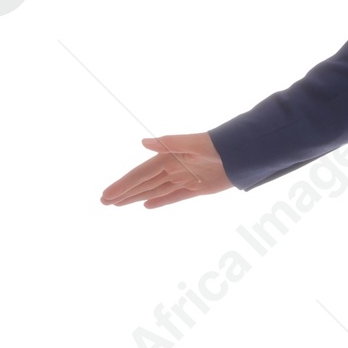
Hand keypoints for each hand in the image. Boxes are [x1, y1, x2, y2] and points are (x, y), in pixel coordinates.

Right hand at [101, 133, 231, 209]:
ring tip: (119, 204)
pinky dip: (160, 201)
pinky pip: (174, 197)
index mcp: (169, 159)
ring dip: (136, 197)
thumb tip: (143, 142)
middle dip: (124, 193)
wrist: (243, 153)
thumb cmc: (219, 144)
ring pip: (155, 191)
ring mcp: (185, 179)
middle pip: (143, 184)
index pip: (140, 175)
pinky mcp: (198, 188)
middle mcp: (174, 169)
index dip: (123, 185)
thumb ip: (170, 142)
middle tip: (104, 202)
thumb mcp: (194, 142)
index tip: (106, 195)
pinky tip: (147, 206)